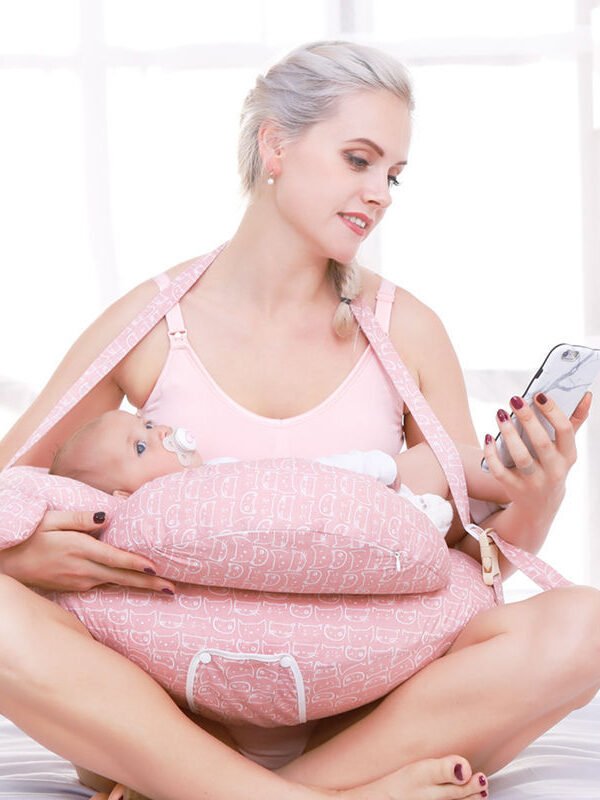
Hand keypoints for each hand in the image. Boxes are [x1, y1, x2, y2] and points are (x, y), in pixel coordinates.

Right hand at [0, 510, 174, 593]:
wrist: (7, 564)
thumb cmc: (30, 536)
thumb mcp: (51, 519)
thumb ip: (80, 518)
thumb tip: (108, 516)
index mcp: (79, 550)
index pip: (114, 559)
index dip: (136, 565)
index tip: (156, 568)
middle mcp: (82, 570)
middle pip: (122, 578)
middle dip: (149, 584)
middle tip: (172, 589)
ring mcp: (79, 582)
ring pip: (115, 584)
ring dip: (139, 586)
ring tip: (163, 588)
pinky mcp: (75, 588)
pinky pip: (104, 585)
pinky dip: (122, 584)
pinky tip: (136, 583)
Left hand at [482, 391, 591, 525]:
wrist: (540, 505)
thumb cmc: (552, 466)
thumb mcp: (566, 449)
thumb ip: (574, 422)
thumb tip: (585, 394)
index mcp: (568, 456)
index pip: (565, 431)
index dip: (553, 411)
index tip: (539, 394)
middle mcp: (553, 471)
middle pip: (541, 443)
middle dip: (528, 419)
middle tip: (515, 399)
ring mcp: (533, 481)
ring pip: (520, 457)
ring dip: (508, 434)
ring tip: (500, 414)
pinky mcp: (513, 488)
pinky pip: (500, 470)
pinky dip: (492, 453)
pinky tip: (488, 437)